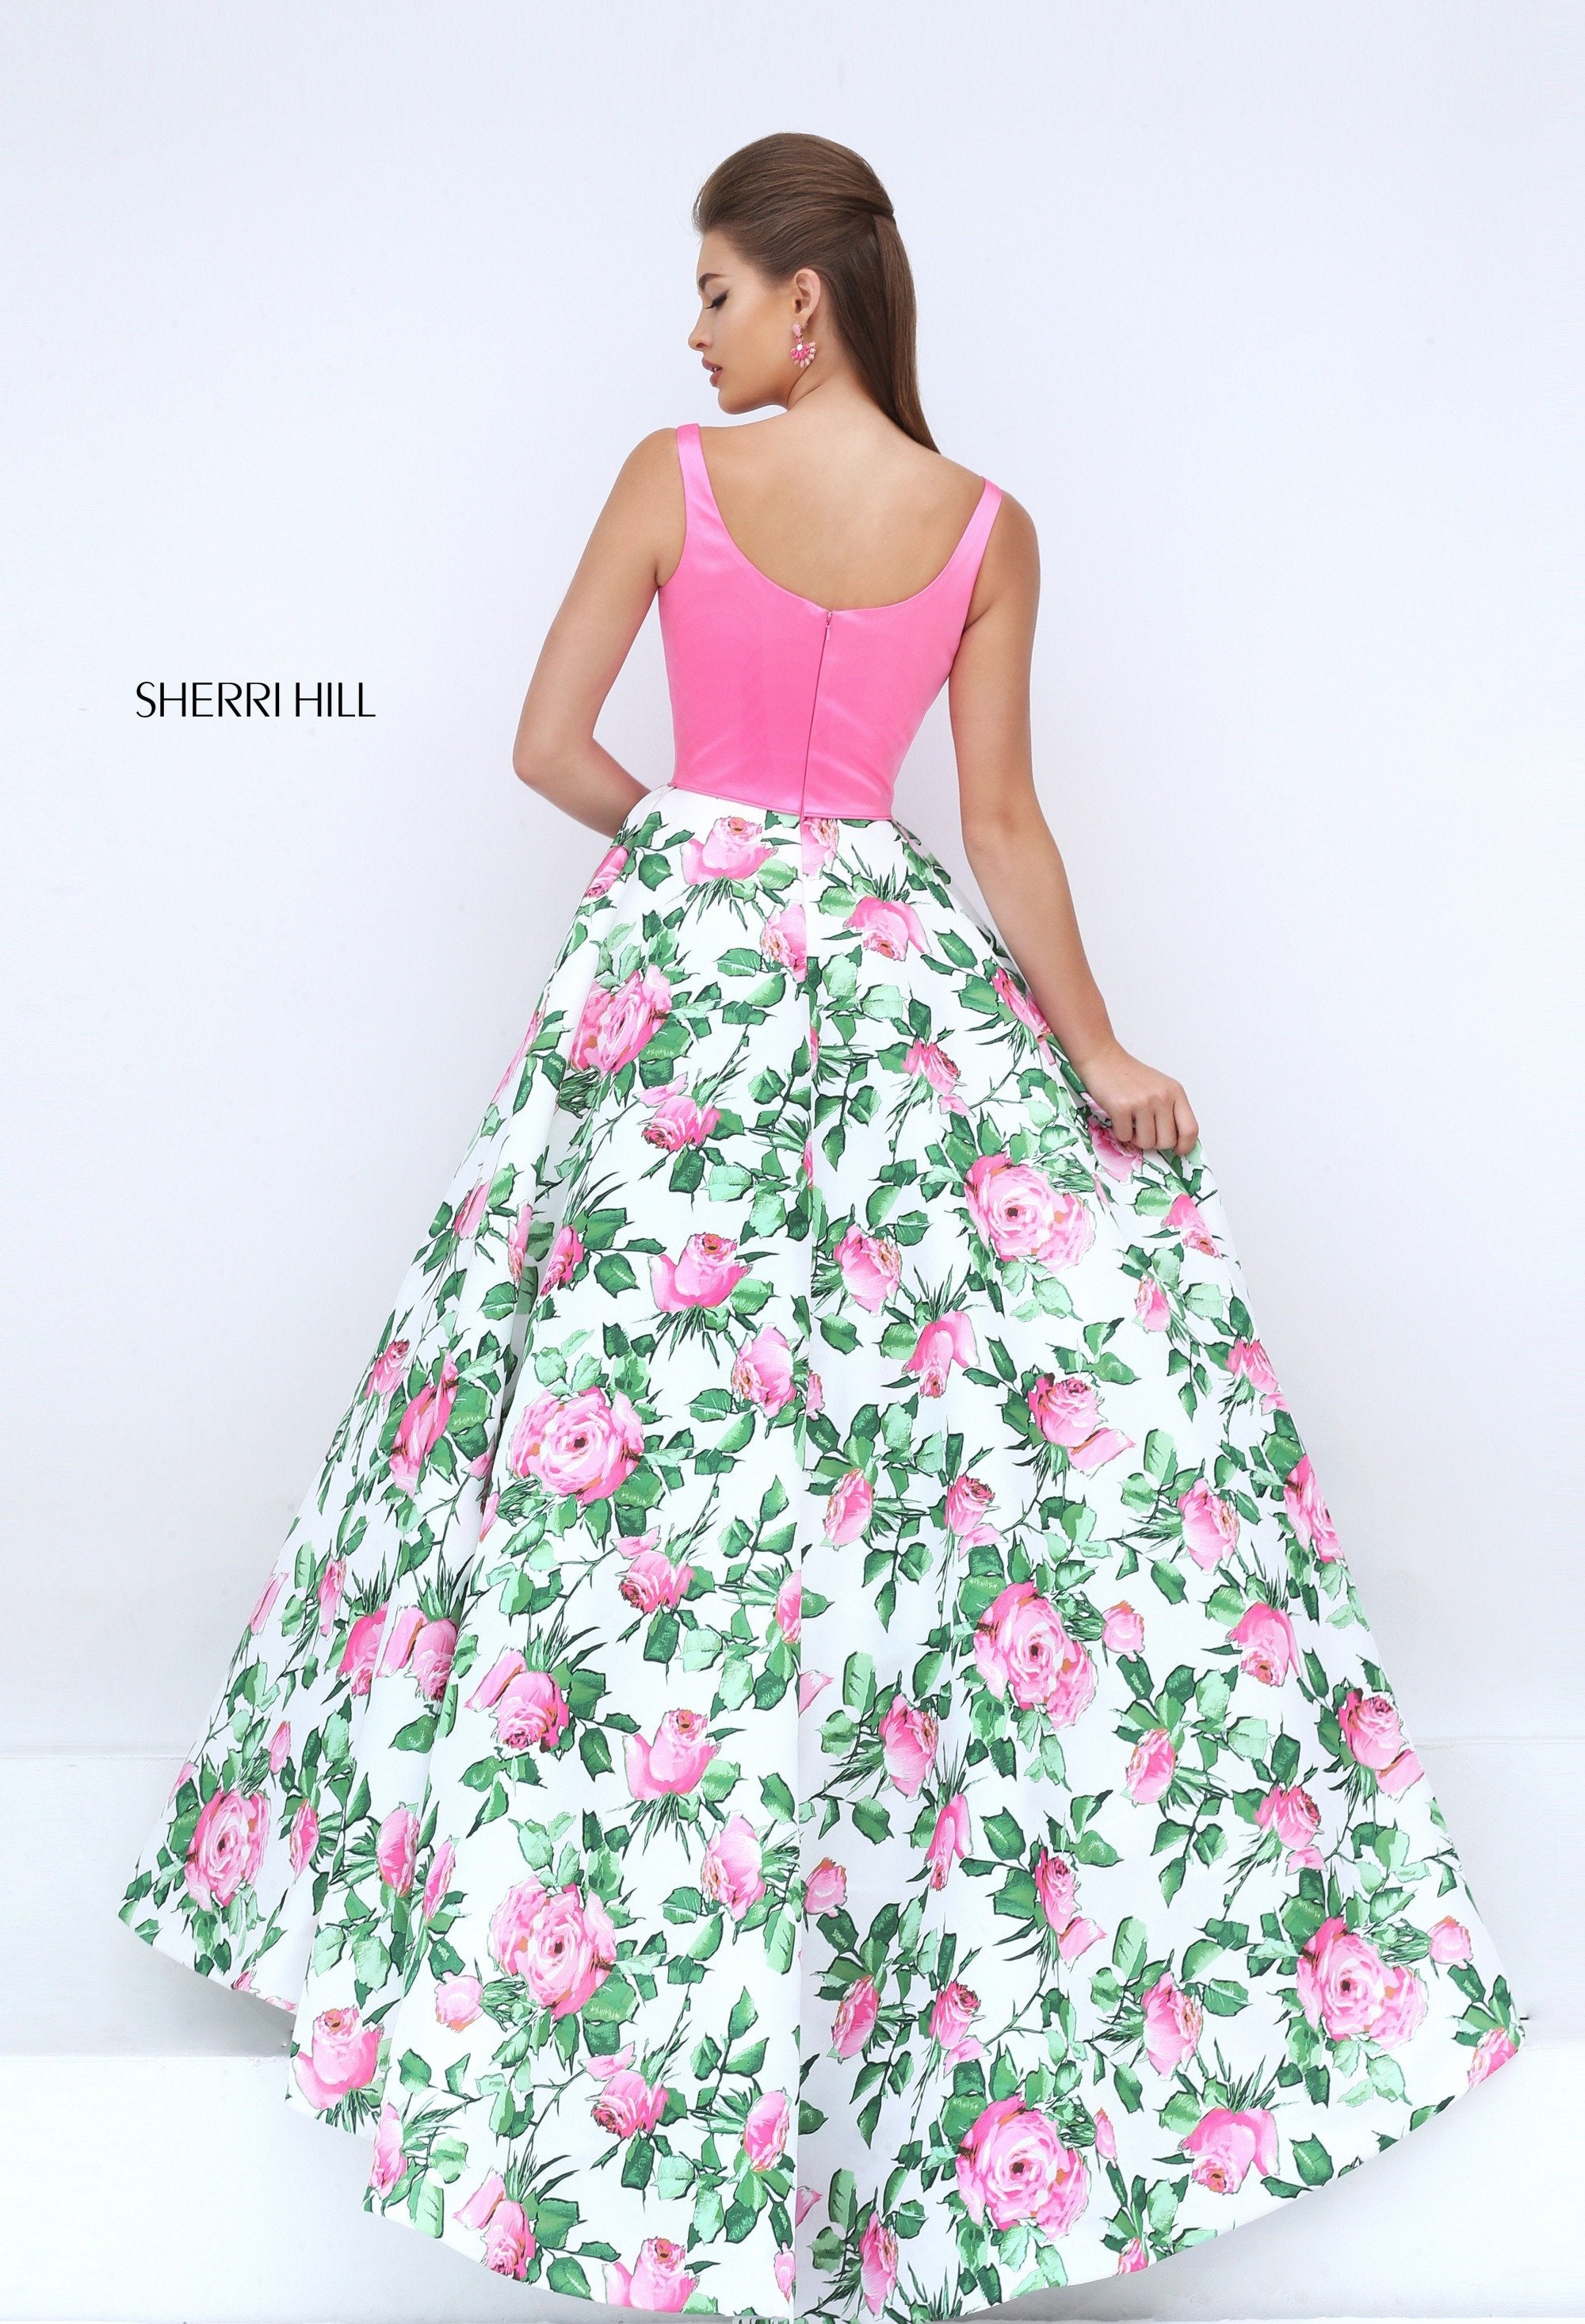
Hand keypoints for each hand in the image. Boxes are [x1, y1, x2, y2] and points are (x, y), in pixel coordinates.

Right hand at [1073, 1040, 1199, 1156]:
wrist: (1104, 1059)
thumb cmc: (1130, 1077)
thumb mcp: (1160, 1088)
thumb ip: (1170, 1110)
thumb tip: (1176, 1142)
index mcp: (1176, 1092)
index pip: (1190, 1129)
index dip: (1185, 1146)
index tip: (1177, 1150)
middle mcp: (1162, 1097)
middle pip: (1167, 1141)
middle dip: (1154, 1142)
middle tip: (1144, 1130)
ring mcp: (1143, 1102)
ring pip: (1147, 1143)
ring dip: (1136, 1139)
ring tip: (1131, 1122)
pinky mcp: (1122, 1107)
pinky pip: (1125, 1137)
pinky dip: (1120, 1132)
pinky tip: (1119, 1118)